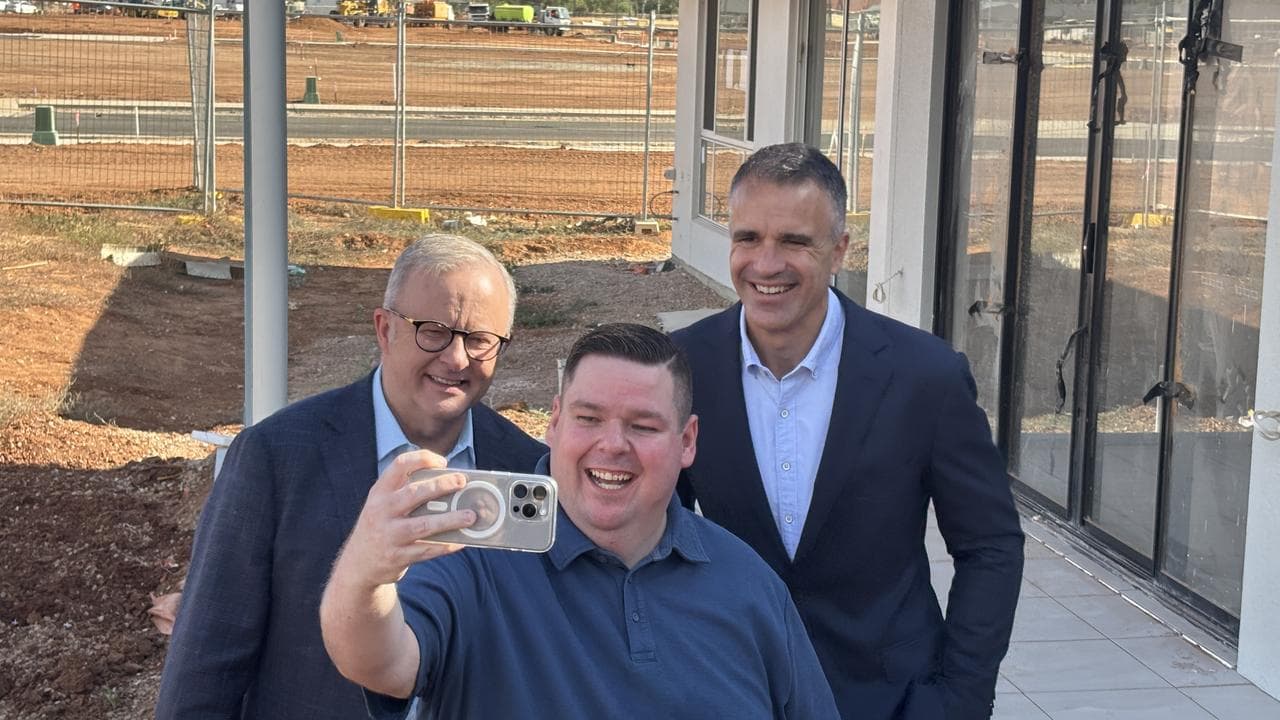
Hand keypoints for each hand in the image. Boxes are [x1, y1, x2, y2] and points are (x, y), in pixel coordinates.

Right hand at [334, 450, 476, 590]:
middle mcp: (382, 511)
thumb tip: (449, 482)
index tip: (443, 462)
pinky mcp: (398, 556)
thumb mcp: (382, 504)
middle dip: (441, 485)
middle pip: (415, 493)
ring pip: (424, 525)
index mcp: (380, 493)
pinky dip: (447, 545)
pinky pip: (427, 550)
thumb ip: (406, 491)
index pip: (399, 465)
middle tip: (462, 482)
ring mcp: (389, 535)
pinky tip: (462, 540)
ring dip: (451, 520)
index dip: (422, 459)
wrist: (358, 565)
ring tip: (471, 516)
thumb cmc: (380, 527)